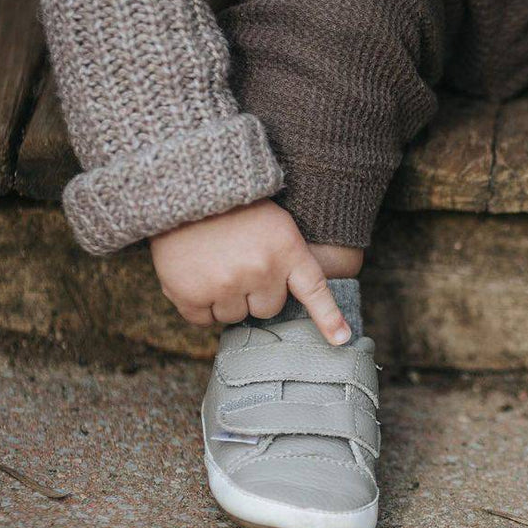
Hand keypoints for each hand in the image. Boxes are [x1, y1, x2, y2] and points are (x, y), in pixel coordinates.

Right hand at [150, 199, 350, 343]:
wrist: (187, 188)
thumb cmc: (235, 208)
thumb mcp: (277, 224)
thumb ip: (287, 260)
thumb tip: (285, 303)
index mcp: (286, 250)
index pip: (313, 290)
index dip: (328, 318)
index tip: (340, 339)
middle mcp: (260, 270)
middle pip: (267, 309)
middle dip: (255, 293)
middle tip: (239, 263)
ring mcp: (225, 284)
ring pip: (234, 316)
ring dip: (226, 300)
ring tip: (215, 265)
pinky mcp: (191, 293)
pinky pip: (203, 319)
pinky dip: (199, 305)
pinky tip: (195, 276)